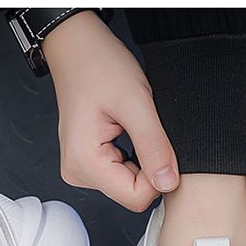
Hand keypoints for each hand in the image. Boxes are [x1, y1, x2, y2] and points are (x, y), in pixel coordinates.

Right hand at [43, 11, 178, 210]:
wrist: (77, 47)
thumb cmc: (98, 66)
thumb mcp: (136, 103)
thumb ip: (154, 146)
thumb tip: (168, 183)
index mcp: (84, 162)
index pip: (135, 198)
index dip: (155, 175)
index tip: (155, 143)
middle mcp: (78, 171)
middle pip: (131, 193)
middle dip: (147, 165)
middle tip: (141, 129)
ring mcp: (81, 168)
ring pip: (128, 185)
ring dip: (139, 158)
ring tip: (129, 126)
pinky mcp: (87, 163)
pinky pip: (120, 174)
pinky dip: (132, 155)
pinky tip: (124, 131)